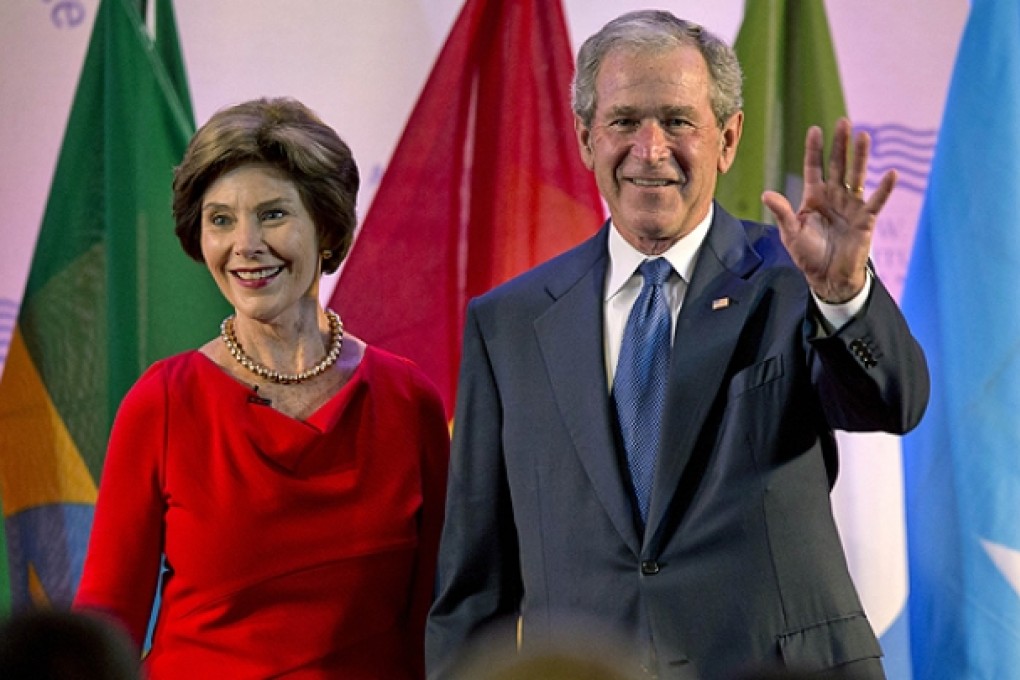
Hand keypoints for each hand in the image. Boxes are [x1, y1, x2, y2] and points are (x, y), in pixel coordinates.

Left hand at [761, 117, 896, 302]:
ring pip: (857, 176)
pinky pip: (876, 201)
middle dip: (840, 145)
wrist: (828, 277)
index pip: (814, 167)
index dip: (814, 150)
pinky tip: (891, 174)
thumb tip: (766, 194)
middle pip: (837, 165)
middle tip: (843, 122)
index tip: (815, 129)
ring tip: (863, 136)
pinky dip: (884, 189)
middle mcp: (834, 197)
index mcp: (814, 197)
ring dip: (860, 157)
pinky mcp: (866, 219)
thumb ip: (782, 213)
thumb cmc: (808, 254)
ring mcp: (851, 206)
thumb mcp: (791, 233)